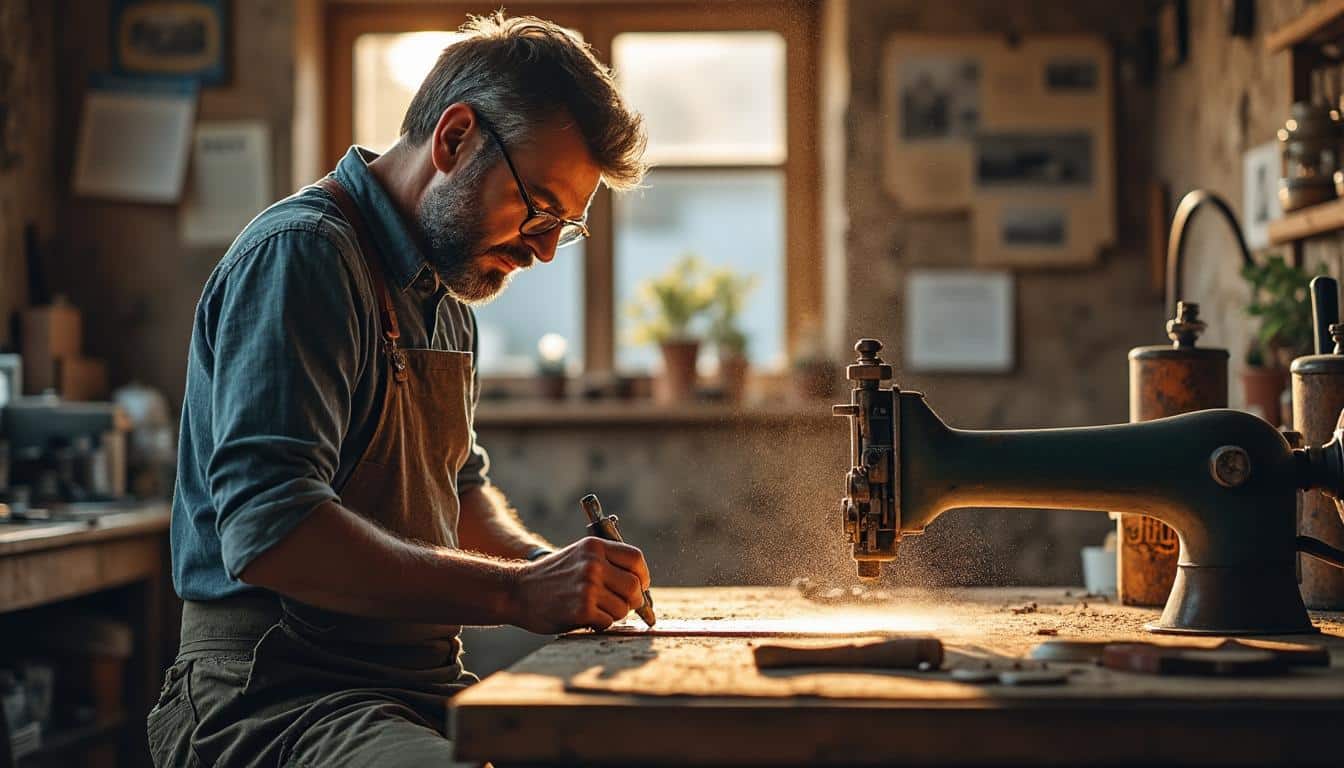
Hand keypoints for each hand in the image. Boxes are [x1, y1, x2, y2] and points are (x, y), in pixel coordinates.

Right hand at [510, 537, 650, 633]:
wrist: (516, 591)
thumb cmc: (551, 577)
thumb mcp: (578, 556)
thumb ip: (607, 564)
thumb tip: (641, 586)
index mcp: (594, 547)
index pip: (636, 559)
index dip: (643, 576)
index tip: (640, 586)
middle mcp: (593, 564)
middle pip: (635, 587)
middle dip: (632, 601)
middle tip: (621, 605)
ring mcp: (588, 587)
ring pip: (623, 608)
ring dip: (613, 614)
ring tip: (594, 610)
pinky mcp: (581, 609)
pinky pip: (608, 622)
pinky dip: (599, 624)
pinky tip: (584, 618)